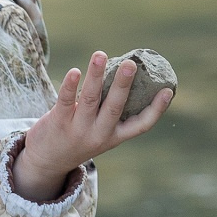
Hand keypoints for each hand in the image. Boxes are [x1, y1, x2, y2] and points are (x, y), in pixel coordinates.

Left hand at [11, 51, 173, 203]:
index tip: (168, 90)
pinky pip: (65, 101)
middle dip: (123, 85)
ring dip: (95, 75)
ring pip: (89, 99)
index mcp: (115, 135)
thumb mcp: (101, 132)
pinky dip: (70, 85)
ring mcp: (78, 128)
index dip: (156, 109)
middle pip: (114, 107)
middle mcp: (99, 133)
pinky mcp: (58, 122)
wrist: (48, 162)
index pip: (141, 125)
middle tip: (131, 64)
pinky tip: (75, 71)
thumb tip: (127, 74)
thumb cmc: (81, 138)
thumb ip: (112, 110)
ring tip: (100, 54)